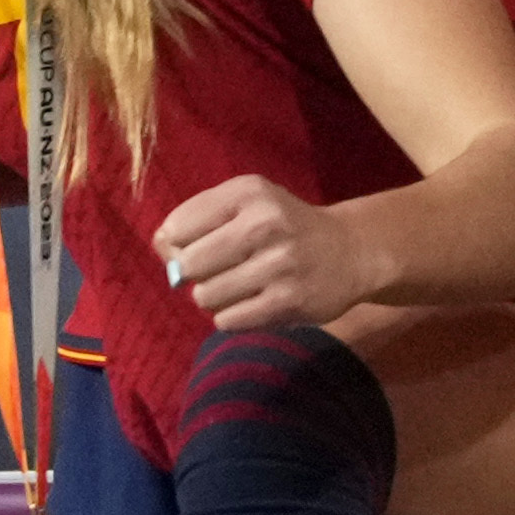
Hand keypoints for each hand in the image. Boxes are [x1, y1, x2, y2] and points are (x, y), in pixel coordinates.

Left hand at [153, 175, 376, 335]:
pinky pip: (227, 320)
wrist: (353, 251)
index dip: (178, 244)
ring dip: (216, 297)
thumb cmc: (285, 226)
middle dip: (196, 273)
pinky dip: (233, 316)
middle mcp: (266, 224)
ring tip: (241, 286)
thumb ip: (197, 218)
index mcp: (249, 193)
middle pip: (186, 265)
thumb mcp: (247, 203)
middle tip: (222, 269)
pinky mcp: (288, 302)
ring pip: (205, 296)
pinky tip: (254, 303)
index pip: (176, 228)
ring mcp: (279, 265)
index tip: (201, 246)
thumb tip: (162, 251)